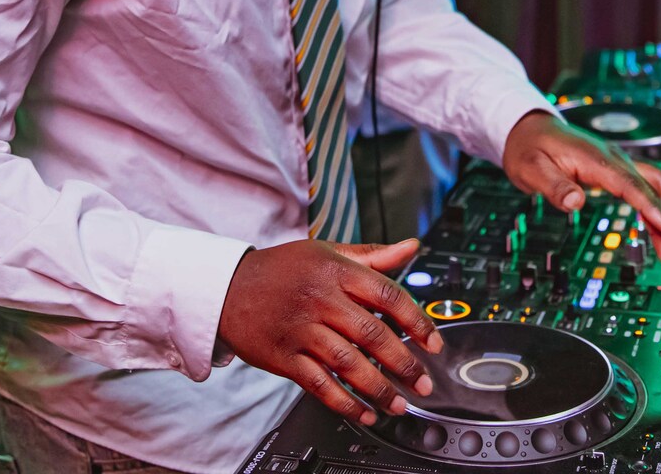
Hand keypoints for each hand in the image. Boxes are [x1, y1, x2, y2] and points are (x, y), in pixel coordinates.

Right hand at [217, 237, 442, 425]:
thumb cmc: (281, 269)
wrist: (228, 286)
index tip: (433, 343)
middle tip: (423, 383)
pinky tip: (363, 412)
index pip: (387, 295)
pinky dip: (344, 402)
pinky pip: (319, 384)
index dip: (416, 321)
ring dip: (379, 389)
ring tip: (399, 404)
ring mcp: (301, 329)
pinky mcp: (284, 356)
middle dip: (404, 364)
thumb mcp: (326, 252)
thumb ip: (372, 255)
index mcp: (336, 271)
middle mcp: (320, 299)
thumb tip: (411, 247)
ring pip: (349, 363)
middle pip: (373, 334)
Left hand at [500, 112, 660, 266]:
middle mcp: (612, 157)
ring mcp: (616, 162)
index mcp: (594, 158)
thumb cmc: (529, 149)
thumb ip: (553, 186)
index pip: (630, 184)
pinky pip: (644, 186)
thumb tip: (575, 202)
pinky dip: (658, 205)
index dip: (652, 206)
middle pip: (654, 181)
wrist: (528, 129)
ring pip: (654, 184)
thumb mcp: (531, 169)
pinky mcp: (614, 169)